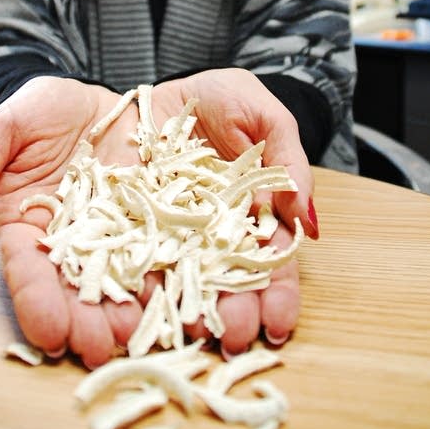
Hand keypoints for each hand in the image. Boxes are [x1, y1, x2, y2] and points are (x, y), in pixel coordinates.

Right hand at [0, 77, 145, 368]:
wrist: (102, 96)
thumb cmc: (46, 109)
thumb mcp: (6, 129)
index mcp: (28, 227)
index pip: (28, 272)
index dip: (37, 302)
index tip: (47, 331)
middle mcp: (73, 240)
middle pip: (77, 288)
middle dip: (88, 320)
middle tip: (102, 347)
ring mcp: (118, 233)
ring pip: (123, 280)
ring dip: (130, 311)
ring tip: (141, 334)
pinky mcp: (157, 220)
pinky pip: (165, 250)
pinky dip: (170, 276)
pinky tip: (180, 298)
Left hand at [151, 68, 316, 354]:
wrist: (150, 90)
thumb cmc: (215, 98)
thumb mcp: (261, 115)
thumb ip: (288, 159)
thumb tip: (309, 221)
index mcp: (247, 215)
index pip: (268, 262)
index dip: (276, 294)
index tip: (277, 324)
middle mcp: (207, 234)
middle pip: (224, 282)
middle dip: (233, 314)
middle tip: (232, 338)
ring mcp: (162, 234)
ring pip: (178, 282)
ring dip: (186, 311)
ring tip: (189, 331)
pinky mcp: (121, 228)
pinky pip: (127, 261)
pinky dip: (131, 288)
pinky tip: (135, 310)